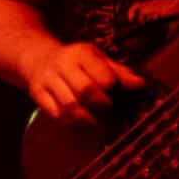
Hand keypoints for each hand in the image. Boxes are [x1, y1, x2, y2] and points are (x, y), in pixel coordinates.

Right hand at [24, 42, 146, 124]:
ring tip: (101, 124)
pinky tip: (84, 124)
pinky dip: (74, 124)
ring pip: (70, 107)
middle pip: (85, 91)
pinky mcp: (37, 94)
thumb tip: (140, 85)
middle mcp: (61, 65)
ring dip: (90, 120)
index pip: (103, 76)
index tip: (121, 97)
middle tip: (112, 115)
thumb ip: (119, 73)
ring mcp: (47, 80)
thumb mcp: (98, 59)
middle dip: (102, 107)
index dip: (114, 90)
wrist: (37, 57)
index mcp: (81, 54)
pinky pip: (57, 116)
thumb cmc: (76, 62)